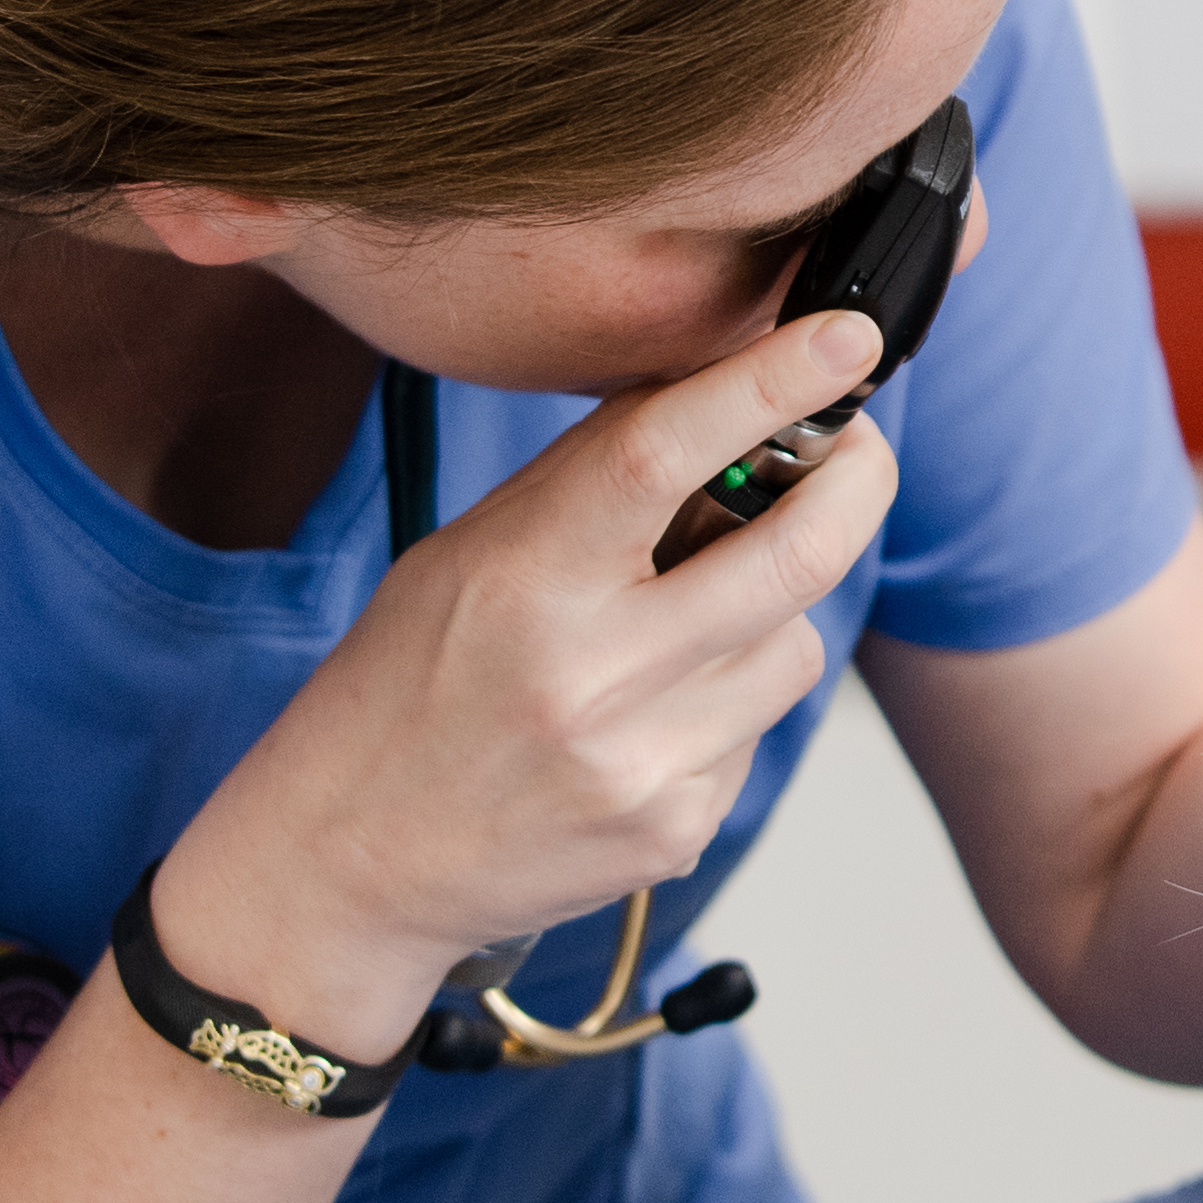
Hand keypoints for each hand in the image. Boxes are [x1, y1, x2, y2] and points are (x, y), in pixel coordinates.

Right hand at [156, 307, 897, 1040]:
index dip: (767, 383)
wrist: (345, 865)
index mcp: (521, 578)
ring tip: (684, 627)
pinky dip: (726, 707)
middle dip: (856, 484)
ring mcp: (637, 763)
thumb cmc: (402, 688)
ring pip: (795, 649)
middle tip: (857, 451)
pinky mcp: (671, 832)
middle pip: (791, 557)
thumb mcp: (464, 555)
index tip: (842, 338)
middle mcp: (585, 672)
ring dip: (771, 616)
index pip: (660, 452)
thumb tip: (718, 389)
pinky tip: (645, 720)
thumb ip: (589, 479)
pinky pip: (755, 733)